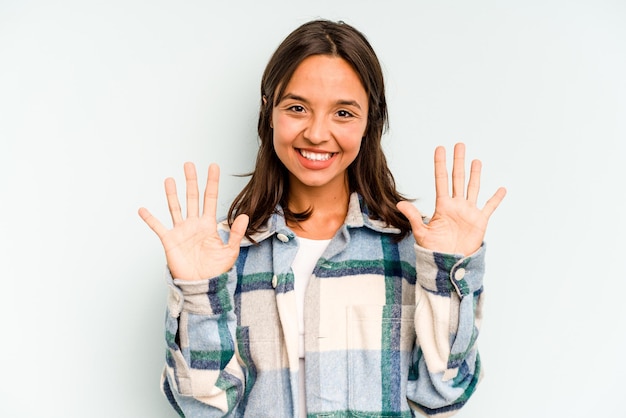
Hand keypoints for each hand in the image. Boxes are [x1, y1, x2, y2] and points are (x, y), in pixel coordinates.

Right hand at [138, 163, 248, 280]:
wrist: (202, 286)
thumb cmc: (216, 270)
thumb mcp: (230, 251)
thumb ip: (236, 233)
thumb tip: (245, 215)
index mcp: (209, 225)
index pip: (210, 199)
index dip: (212, 183)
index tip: (213, 166)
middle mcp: (194, 224)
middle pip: (192, 198)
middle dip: (191, 181)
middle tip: (189, 164)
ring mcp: (181, 231)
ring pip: (175, 207)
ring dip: (172, 194)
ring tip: (169, 179)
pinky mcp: (169, 241)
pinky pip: (158, 227)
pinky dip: (150, 219)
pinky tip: (143, 210)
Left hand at [397, 143, 505, 255]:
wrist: (448, 263)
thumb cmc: (433, 249)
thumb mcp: (421, 232)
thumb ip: (413, 216)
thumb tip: (399, 204)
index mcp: (442, 205)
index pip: (441, 180)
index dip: (440, 164)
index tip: (440, 148)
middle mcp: (456, 205)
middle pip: (457, 178)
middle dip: (458, 162)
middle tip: (459, 145)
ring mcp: (468, 212)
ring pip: (472, 188)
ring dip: (475, 174)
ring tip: (475, 160)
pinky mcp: (480, 221)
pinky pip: (490, 207)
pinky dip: (496, 198)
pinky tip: (502, 188)